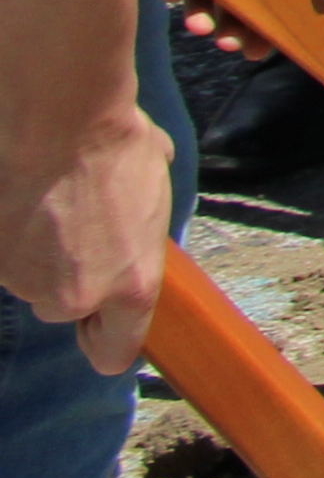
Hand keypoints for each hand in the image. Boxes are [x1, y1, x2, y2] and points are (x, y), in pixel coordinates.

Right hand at [1, 87, 172, 373]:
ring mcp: (26, 282)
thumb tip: (138, 216)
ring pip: (32, 280)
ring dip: (38, 253)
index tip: (100, 324)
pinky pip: (6, 257)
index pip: (114, 354)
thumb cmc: (118, 150)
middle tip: (77, 231)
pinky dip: (11, 235)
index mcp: (130, 287)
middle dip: (70, 277)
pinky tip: (24, 199)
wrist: (60, 123)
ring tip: (51, 203)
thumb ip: (141, 231)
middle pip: (66, 308)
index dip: (107, 340)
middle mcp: (74, 297)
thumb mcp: (154, 194)